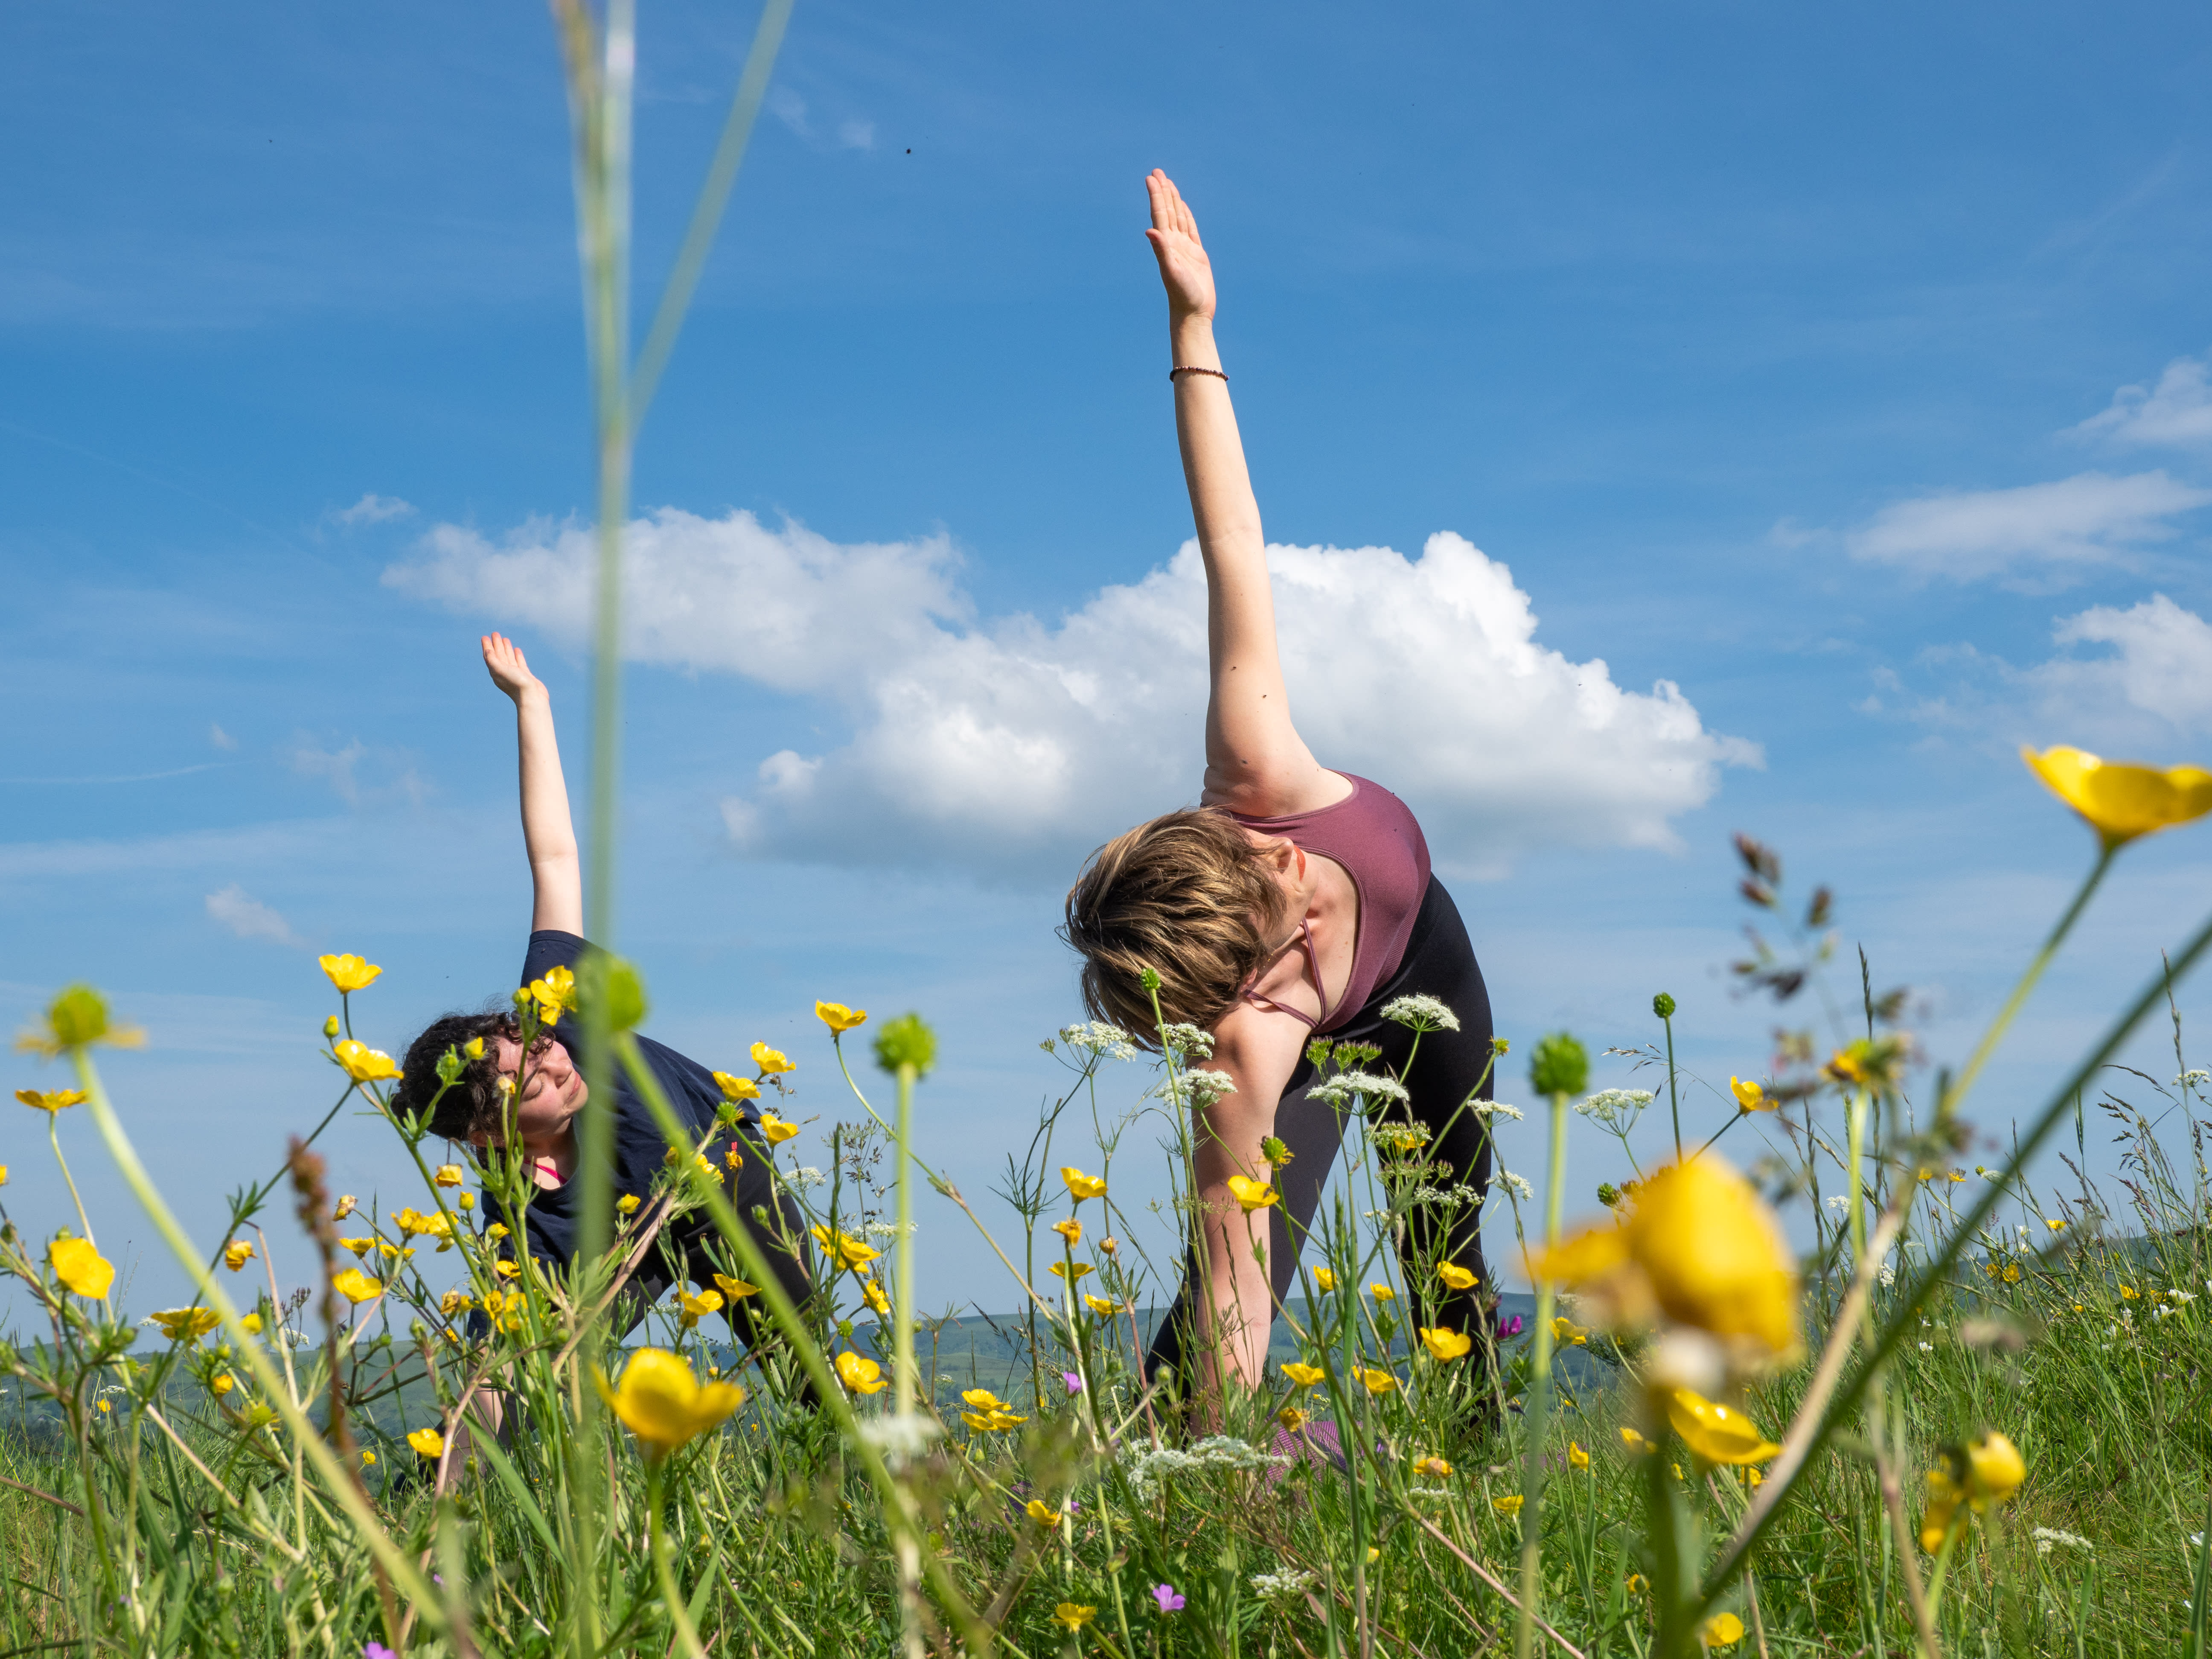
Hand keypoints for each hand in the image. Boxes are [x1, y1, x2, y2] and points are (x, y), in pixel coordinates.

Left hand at [481, 633, 543, 702]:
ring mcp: (515, 674)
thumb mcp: (501, 670)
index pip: (490, 656)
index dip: (487, 646)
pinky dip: (517, 656)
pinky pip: (519, 662)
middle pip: (498, 655)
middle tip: (495, 633)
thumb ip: (493, 660)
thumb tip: (487, 651)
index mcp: (496, 672)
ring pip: (508, 658)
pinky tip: (517, 650)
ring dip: (506, 648)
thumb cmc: (516, 684)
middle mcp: (504, 673)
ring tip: (505, 639)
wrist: (532, 698)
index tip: (485, 637)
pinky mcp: (524, 675)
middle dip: (496, 644)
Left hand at [1144, 169, 1214, 323]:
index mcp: (1166, 245)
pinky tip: (1183, 207)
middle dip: (1163, 191)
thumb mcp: (1171, 272)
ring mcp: (1184, 249)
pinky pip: (1191, 229)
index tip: (1151, 177)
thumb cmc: (1182, 296)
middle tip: (1157, 172)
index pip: (1160, 214)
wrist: (1192, 314)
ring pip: (1178, 218)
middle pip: (1167, 211)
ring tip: (1168, 183)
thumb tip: (1150, 230)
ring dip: (1173, 200)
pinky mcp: (1196, 255)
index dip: (1156, 195)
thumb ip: (1161, 251)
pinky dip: (1186, 216)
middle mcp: (1173, 244)